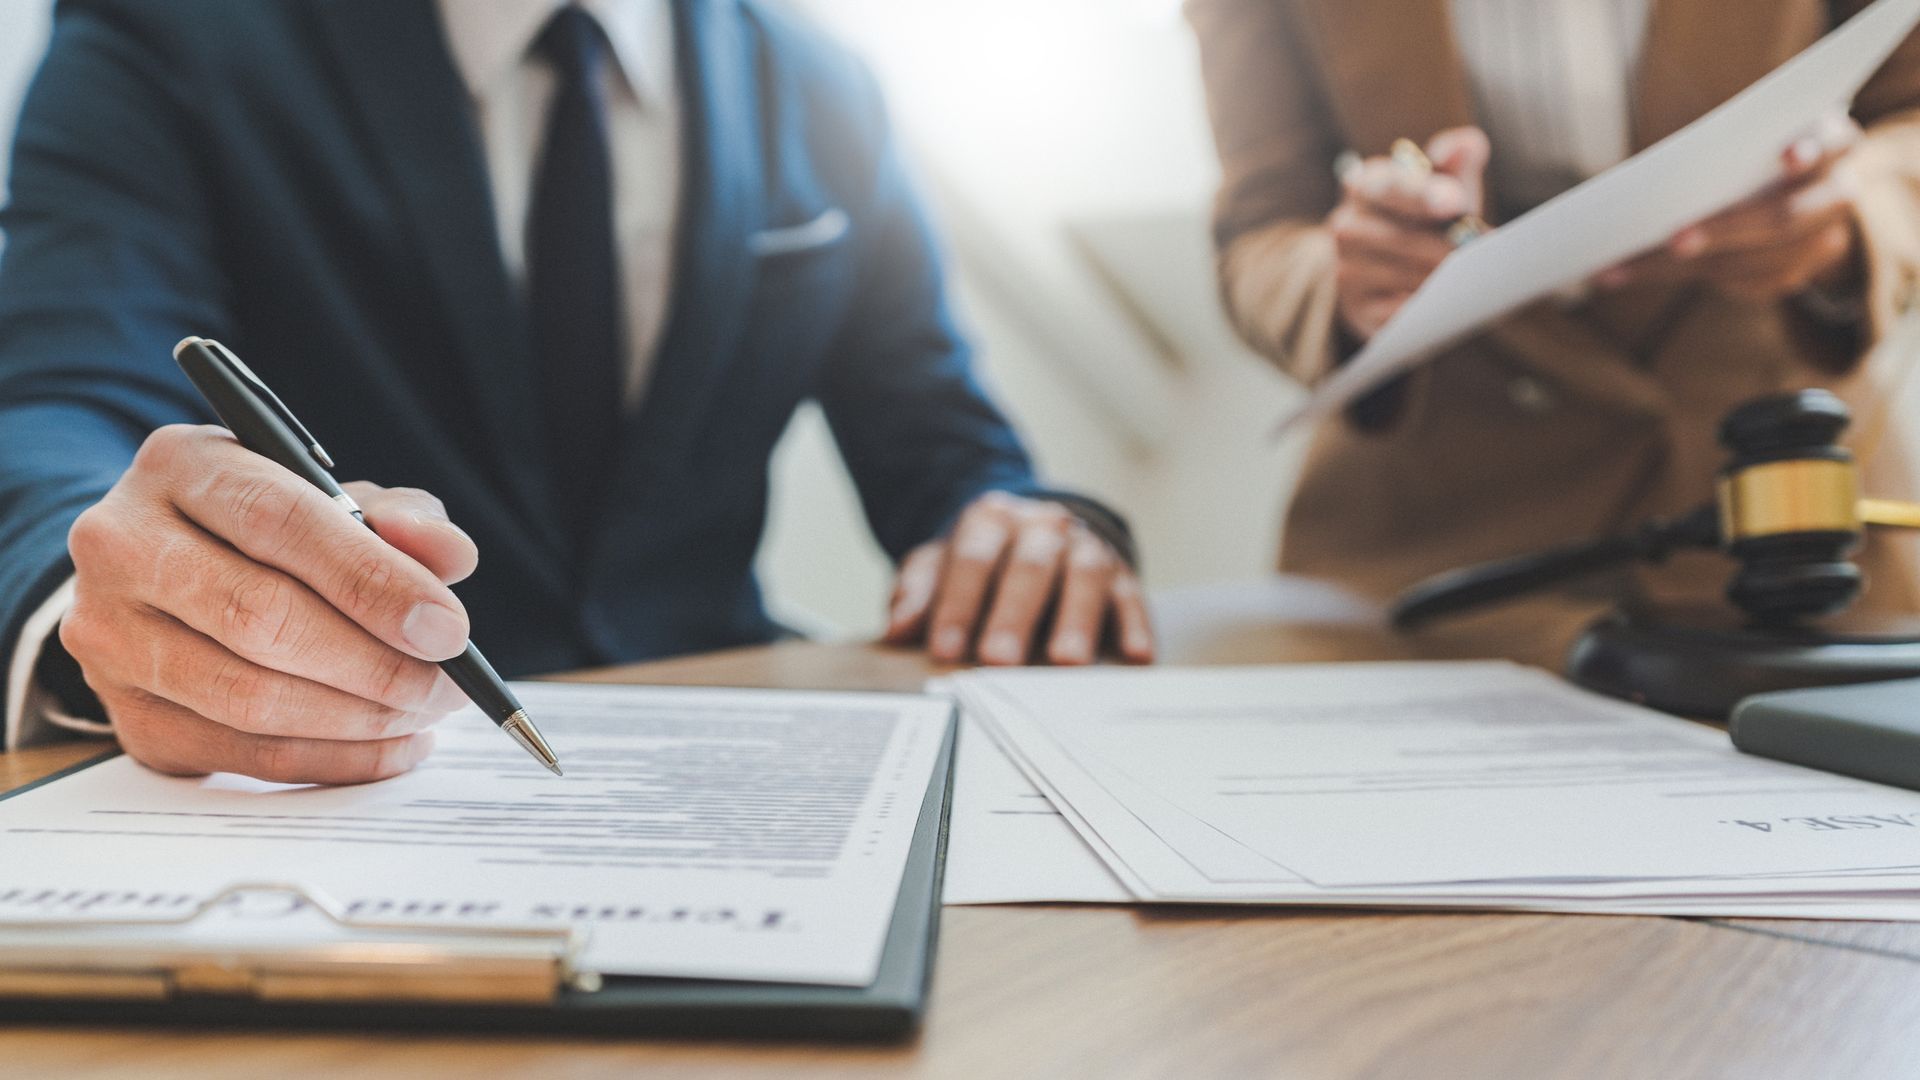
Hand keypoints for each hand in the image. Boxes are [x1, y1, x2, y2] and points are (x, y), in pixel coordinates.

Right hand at [60, 425, 479, 783]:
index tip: (449, 629)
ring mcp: (111, 634)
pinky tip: (391, 746)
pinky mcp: (128, 712)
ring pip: (247, 697)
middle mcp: (124, 544)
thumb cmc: (274, 531)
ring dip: (358, 719)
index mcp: (182, 464)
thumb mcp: (340, 499)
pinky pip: (241, 753)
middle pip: (260, 618)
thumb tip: (451, 558)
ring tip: (425, 713)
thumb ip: (402, 519)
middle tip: (447, 685)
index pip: (280, 522)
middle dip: (376, 664)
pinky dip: (333, 760)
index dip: (373, 581)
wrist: (174, 572)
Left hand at [881, 492, 1153, 666]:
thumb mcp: (940, 567)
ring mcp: (1086, 547)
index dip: (958, 605)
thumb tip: (896, 630)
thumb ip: (918, 594)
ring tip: (1067, 662)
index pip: (972, 560)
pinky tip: (1135, 655)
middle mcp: (1043, 526)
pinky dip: (1135, 624)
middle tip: (999, 661)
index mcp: (991, 520)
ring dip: (1077, 619)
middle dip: (1014, 616)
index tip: (945, 649)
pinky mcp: (1122, 573)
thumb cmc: (983, 563)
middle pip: (1029, 568)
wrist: (1037, 532)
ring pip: (1085, 576)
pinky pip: (1131, 596)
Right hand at [1330, 127, 1490, 340]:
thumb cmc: (1420, 218)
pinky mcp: (1356, 308)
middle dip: (1452, 246)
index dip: (1425, 194)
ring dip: (1448, 279)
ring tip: (1474, 276)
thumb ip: (1457, 160)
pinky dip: (1430, 307)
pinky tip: (1448, 302)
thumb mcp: (1440, 185)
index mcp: (1364, 183)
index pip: (1394, 186)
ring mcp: (1345, 269)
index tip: (1454, 202)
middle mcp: (1344, 225)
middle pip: (1408, 238)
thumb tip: (1465, 144)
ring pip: (1410, 276)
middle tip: (1486, 251)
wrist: (1381, 270)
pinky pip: (1403, 311)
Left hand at [1595, 111, 1862, 301]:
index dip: (1812, 151)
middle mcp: (1838, 193)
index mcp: (1833, 144)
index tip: (1788, 156)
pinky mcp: (1796, 274)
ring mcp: (1825, 240)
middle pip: (1785, 218)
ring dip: (1689, 267)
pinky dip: (1691, 278)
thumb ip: (1728, 144)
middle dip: (1725, 230)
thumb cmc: (1756, 150)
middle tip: (1674, 242)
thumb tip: (1653, 175)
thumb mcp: (1753, 135)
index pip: (1832, 144)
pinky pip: (1746, 284)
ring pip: (1760, 262)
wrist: (1798, 194)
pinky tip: (1640, 273)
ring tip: (1625, 267)